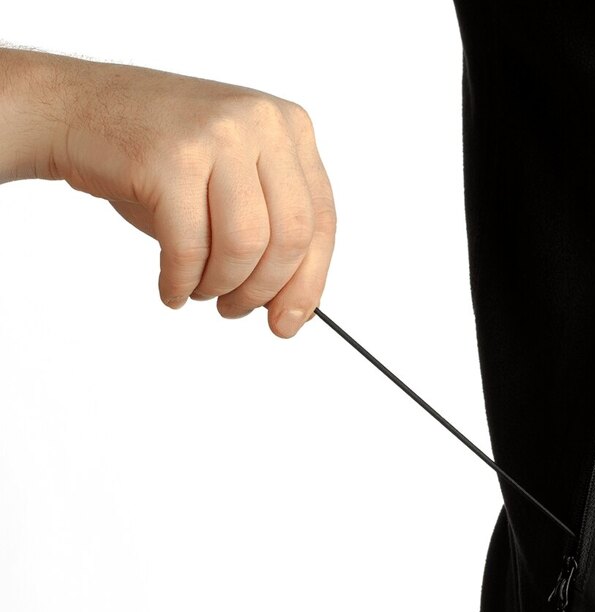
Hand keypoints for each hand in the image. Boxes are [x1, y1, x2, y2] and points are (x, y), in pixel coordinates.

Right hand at [2, 49, 335, 337]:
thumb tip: (296, 305)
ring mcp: (217, 135)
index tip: (290, 321)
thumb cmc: (157, 155)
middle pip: (291, 237)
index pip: (322, 220)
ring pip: (246, 246)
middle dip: (265, 290)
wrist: (73, 108)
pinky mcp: (171, 158)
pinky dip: (181, 282)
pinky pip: (191, 246)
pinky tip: (172, 288)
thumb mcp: (233, 179)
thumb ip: (271, 228)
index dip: (309, 281)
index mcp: (289, 127)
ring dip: (222, 286)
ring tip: (199, 291)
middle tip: (236, 310)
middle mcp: (261, 122)